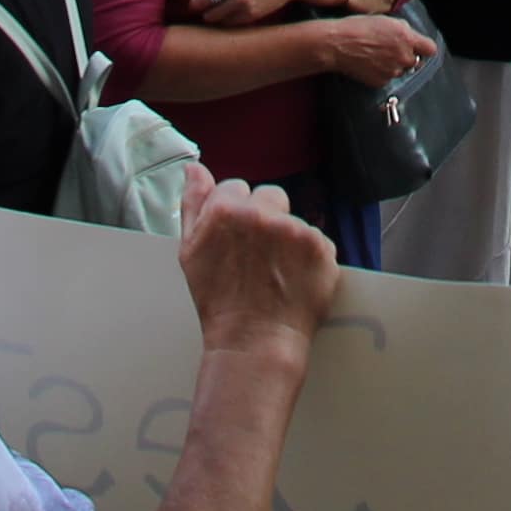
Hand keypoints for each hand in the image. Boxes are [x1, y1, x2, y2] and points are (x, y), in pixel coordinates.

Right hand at [175, 166, 338, 352]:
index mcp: (224, 210)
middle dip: (266, 218)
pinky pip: (316, 239)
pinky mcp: (319, 245)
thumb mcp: (191, 251)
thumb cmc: (219, 302)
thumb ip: (193, 204)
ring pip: (293, 219)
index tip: (237, 242)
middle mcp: (259, 213)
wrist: (254, 342)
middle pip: (269, 197)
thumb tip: (194, 168)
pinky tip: (294, 279)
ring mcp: (293, 228)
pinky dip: (309, 257)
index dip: (236, 216)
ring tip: (276, 273)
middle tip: (258, 257)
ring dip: (288, 238)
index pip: (236, 189)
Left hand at [179, 0, 315, 22]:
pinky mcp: (249, 14)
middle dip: (196, 5)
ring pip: (210, 16)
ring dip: (210, 15)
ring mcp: (239, 0)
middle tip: (199, 6)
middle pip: (197, 3)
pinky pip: (226, 23)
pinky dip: (225, 21)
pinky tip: (230, 14)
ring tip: (215, 11)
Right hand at [305, 11, 437, 87]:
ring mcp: (393, 71)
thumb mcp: (386, 20)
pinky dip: (382, 73)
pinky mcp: (382, 82)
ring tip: (377, 55)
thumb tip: (412, 38)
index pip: (431, 49)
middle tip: (392, 50)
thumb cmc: (358, 27)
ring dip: (395, 65)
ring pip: (402, 71)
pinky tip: (370, 64)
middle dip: (408, 56)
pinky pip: (388, 78)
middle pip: (417, 61)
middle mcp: (403, 57)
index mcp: (407, 38)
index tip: (420, 47)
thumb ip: (404, 30)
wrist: (337, 44)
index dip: (424, 48)